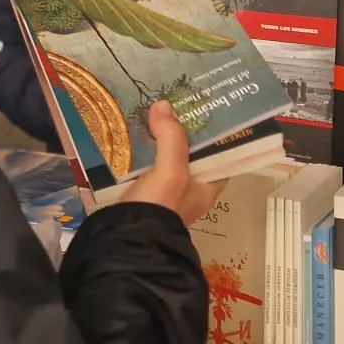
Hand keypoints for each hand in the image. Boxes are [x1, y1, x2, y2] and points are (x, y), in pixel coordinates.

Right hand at [119, 100, 223, 224]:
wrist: (124, 242)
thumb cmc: (159, 206)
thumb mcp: (171, 171)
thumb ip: (171, 137)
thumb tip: (163, 105)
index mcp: (207, 186)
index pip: (218, 152)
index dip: (213, 130)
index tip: (201, 106)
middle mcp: (188, 189)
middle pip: (189, 153)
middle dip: (179, 130)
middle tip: (170, 101)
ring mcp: (164, 192)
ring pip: (165, 158)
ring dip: (158, 139)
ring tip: (149, 111)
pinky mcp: (141, 193)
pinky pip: (144, 166)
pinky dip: (140, 151)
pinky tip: (130, 135)